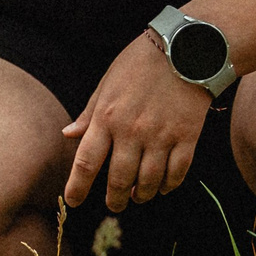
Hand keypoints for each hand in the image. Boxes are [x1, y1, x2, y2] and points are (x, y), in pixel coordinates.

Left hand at [62, 31, 212, 212]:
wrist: (187, 49)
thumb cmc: (140, 64)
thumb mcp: (106, 84)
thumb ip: (88, 114)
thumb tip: (68, 135)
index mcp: (106, 118)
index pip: (86, 162)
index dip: (77, 187)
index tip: (72, 202)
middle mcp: (131, 132)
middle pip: (118, 179)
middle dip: (114, 199)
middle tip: (113, 206)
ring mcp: (161, 136)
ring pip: (149, 180)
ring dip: (142, 195)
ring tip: (137, 198)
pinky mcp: (188, 137)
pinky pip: (177, 172)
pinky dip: (169, 185)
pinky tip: (163, 188)